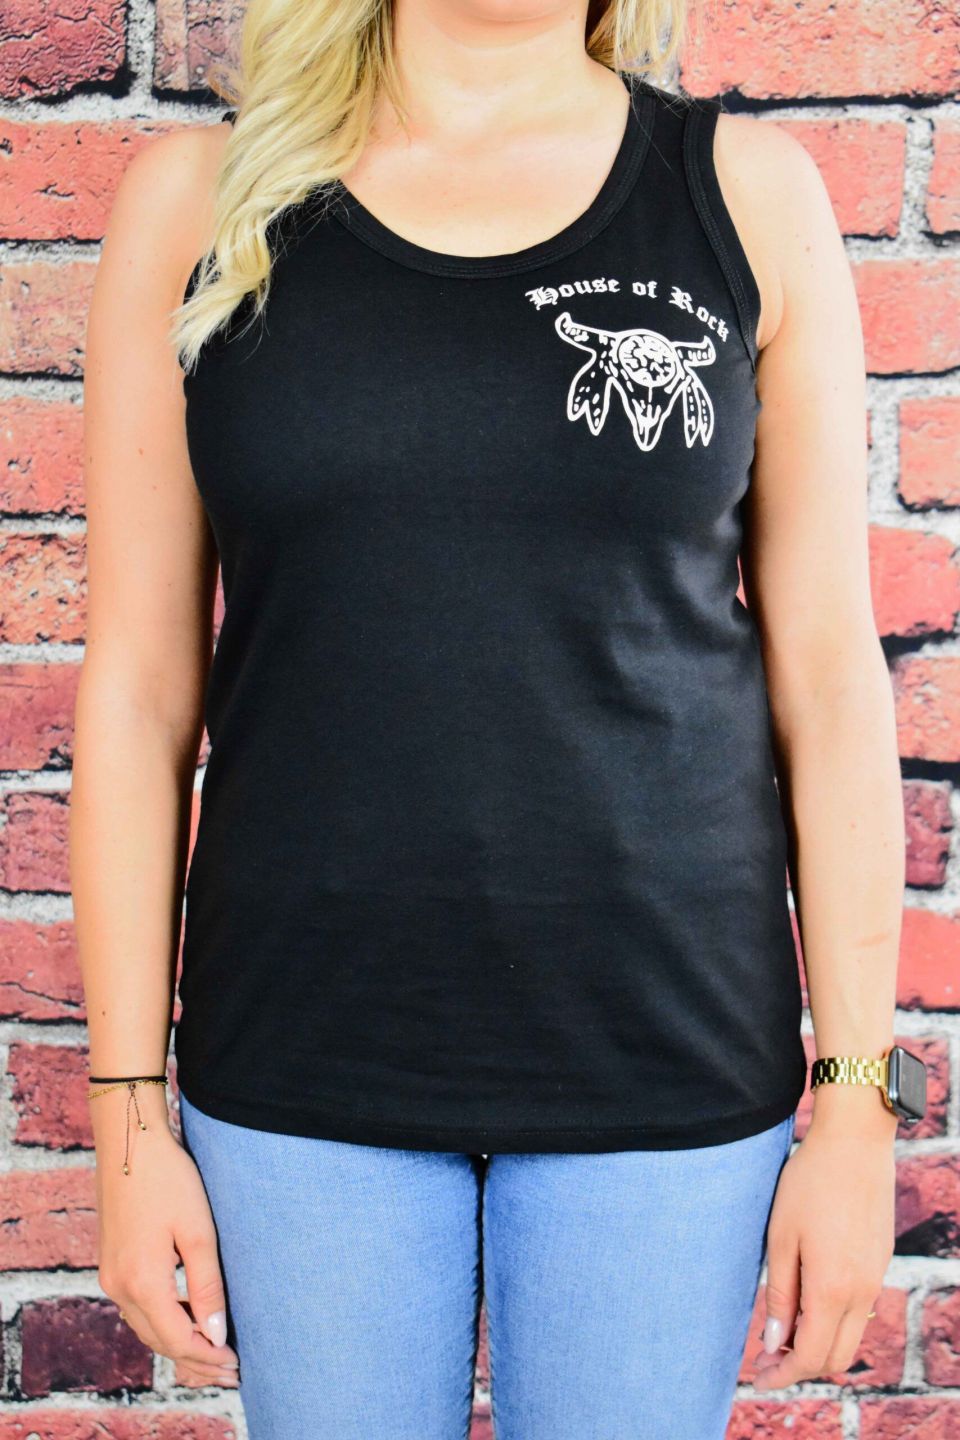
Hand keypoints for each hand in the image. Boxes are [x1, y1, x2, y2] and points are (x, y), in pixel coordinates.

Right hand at [92, 1086, 240, 1388]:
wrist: (130, 1144)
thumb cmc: (170, 1180)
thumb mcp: (198, 1231)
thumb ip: (207, 1285)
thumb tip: (216, 1334)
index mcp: (142, 1282)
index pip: (177, 1338)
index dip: (207, 1357)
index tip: (237, 1365)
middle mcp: (119, 1286)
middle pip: (159, 1340)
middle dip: (195, 1359)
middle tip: (231, 1370)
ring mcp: (111, 1276)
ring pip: (146, 1327)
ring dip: (177, 1343)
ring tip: (213, 1352)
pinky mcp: (111, 1264)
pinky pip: (137, 1309)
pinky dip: (162, 1322)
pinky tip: (185, 1320)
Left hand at [753, 1087, 895, 1389]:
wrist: (855, 1144)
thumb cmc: (809, 1184)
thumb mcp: (781, 1237)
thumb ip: (780, 1293)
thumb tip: (775, 1343)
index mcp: (832, 1289)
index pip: (810, 1356)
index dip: (783, 1374)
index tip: (758, 1377)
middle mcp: (861, 1292)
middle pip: (835, 1357)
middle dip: (801, 1367)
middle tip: (767, 1359)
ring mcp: (875, 1278)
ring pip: (851, 1336)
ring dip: (819, 1345)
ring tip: (783, 1333)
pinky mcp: (879, 1263)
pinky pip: (860, 1311)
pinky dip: (835, 1322)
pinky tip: (808, 1303)